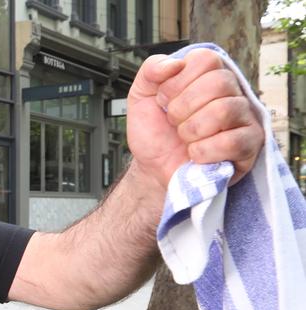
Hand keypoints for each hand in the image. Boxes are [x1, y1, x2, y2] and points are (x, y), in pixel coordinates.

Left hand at [127, 48, 263, 187]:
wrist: (152, 168)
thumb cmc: (153, 132)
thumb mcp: (141, 96)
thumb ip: (151, 70)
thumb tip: (176, 63)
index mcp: (208, 74)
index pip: (205, 60)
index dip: (176, 84)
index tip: (164, 101)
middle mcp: (232, 91)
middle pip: (218, 82)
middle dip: (182, 109)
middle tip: (174, 123)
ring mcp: (244, 117)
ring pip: (224, 110)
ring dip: (191, 130)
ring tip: (185, 139)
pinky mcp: (250, 144)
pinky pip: (232, 142)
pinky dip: (203, 152)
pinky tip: (196, 155)